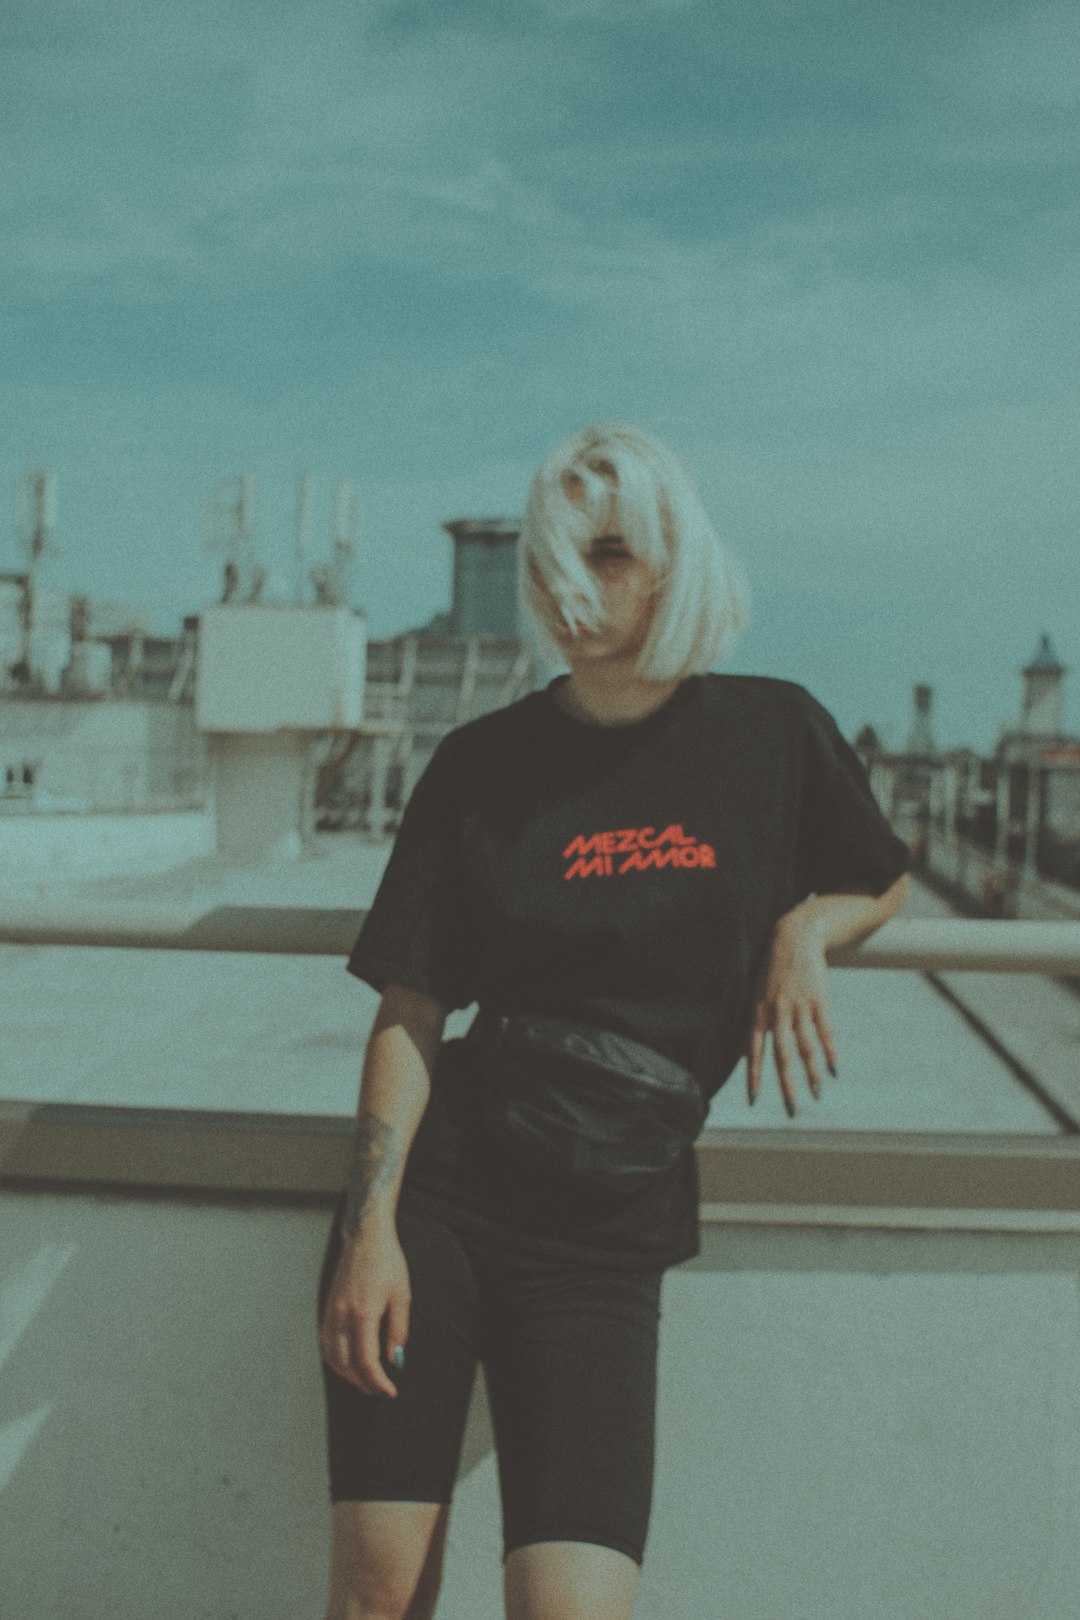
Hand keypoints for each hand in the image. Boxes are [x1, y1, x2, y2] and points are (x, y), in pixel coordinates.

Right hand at [319, 1220, 410, 1397]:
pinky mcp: (327, 1308)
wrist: (366, 1236)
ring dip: (348, 1375)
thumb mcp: (402, 1296)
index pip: (366, 1361)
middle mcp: (342, 1316)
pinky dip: (337, 1360)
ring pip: (331, 1357)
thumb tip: (394, 1361)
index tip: (390, 1392)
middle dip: (363, 1383)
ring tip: (366, 1381)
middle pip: (346, 1365)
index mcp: (363, 1313)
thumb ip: (398, 1331)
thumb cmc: (387, 1262)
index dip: (378, 1382)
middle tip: (380, 1390)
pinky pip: (326, 1343)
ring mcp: (331, 1312)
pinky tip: (350, 1362)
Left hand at [746, 912, 837, 1116]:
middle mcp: (777, 1012)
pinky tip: (833, 1069)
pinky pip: (825, 1032)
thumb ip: (755, 1022)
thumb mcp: (756, 992)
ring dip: (812, 1074)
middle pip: (782, 1056)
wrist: (794, 937)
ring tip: (817, 1093)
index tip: (753, 1100)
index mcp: (758, 1012)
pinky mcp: (819, 1000)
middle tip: (792, 1109)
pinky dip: (830, 1052)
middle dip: (786, 1085)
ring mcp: (799, 1006)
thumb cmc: (773, 969)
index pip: (753, 1051)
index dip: (754, 1076)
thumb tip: (744, 1051)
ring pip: (806, 1047)